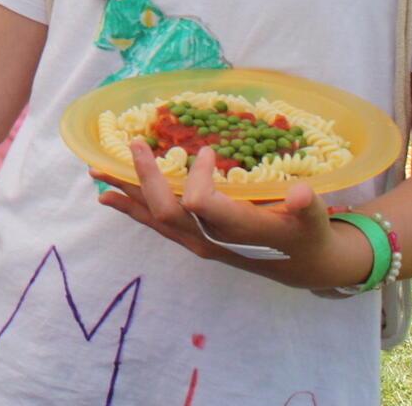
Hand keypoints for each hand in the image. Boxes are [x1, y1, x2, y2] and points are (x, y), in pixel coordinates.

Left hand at [92, 140, 362, 288]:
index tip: (209, 153)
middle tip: (134, 144)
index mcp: (240, 231)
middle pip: (168, 212)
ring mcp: (197, 242)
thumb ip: (307, 207)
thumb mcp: (314, 220)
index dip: (199, 178)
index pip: (202, 205)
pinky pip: (155, 224)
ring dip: (126, 194)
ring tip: (97, 172)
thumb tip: (302, 194)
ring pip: (153, 218)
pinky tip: (108, 197)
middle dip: (147, 178)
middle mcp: (211, 240)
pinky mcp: (191, 240)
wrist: (301, 266)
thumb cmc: (307, 235)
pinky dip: (130, 208)